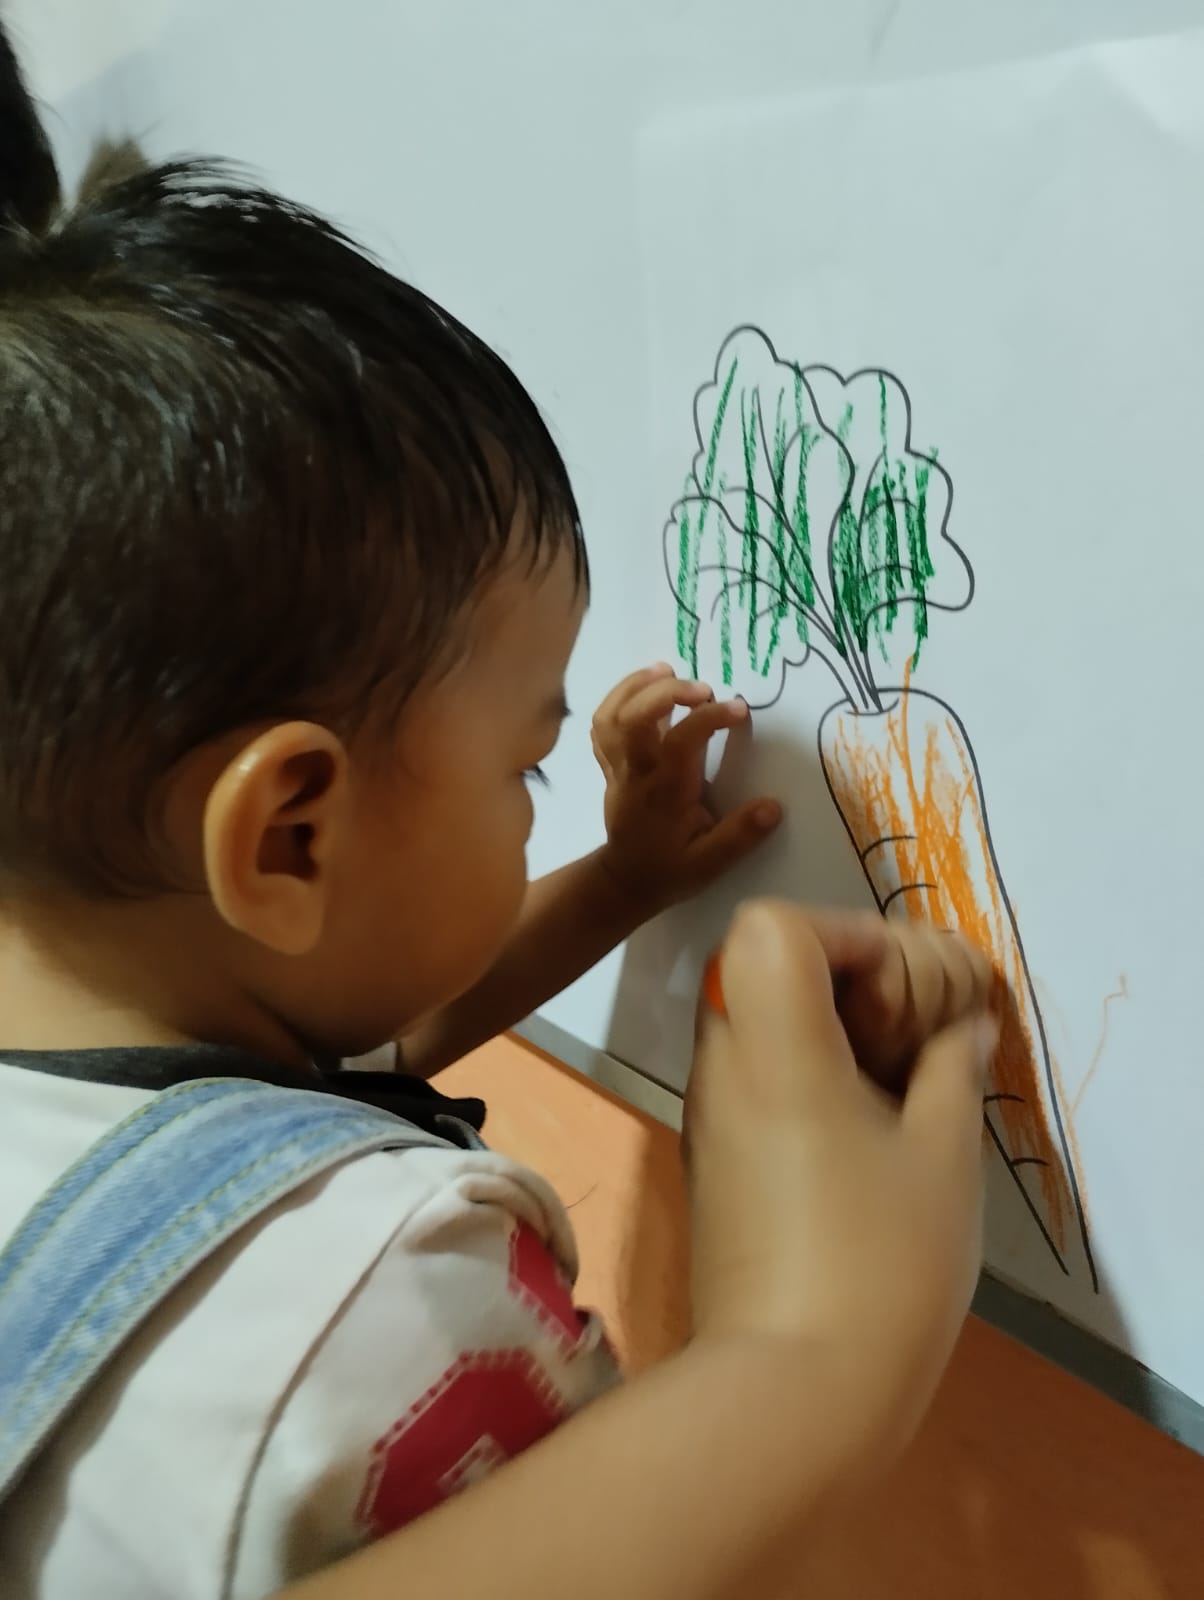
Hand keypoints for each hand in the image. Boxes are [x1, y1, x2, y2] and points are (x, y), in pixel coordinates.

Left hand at [590, 663, 781, 913]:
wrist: (623, 882)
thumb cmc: (669, 870)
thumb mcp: (710, 864)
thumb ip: (739, 836)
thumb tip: (773, 807)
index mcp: (665, 791)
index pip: (681, 740)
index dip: (709, 718)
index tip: (739, 710)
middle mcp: (637, 772)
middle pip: (633, 718)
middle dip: (666, 692)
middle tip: (703, 687)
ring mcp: (618, 767)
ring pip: (611, 716)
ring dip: (635, 686)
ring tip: (667, 669)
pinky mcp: (610, 765)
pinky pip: (601, 725)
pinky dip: (616, 699)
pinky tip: (642, 688)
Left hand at [685, 902, 994, 1457]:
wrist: (792, 1392)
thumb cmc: (879, 1260)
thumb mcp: (941, 1154)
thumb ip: (951, 1069)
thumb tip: (960, 1027)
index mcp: (773, 1046)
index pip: (770, 926)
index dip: (842, 935)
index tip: (900, 993)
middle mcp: (723, 1067)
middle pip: (760, 966)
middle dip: (844, 980)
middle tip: (905, 1037)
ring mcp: (709, 1117)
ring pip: (756, 1024)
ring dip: (828, 1031)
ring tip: (897, 1088)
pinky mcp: (713, 1163)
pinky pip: (753, 1080)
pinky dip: (805, 1077)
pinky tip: (863, 1135)